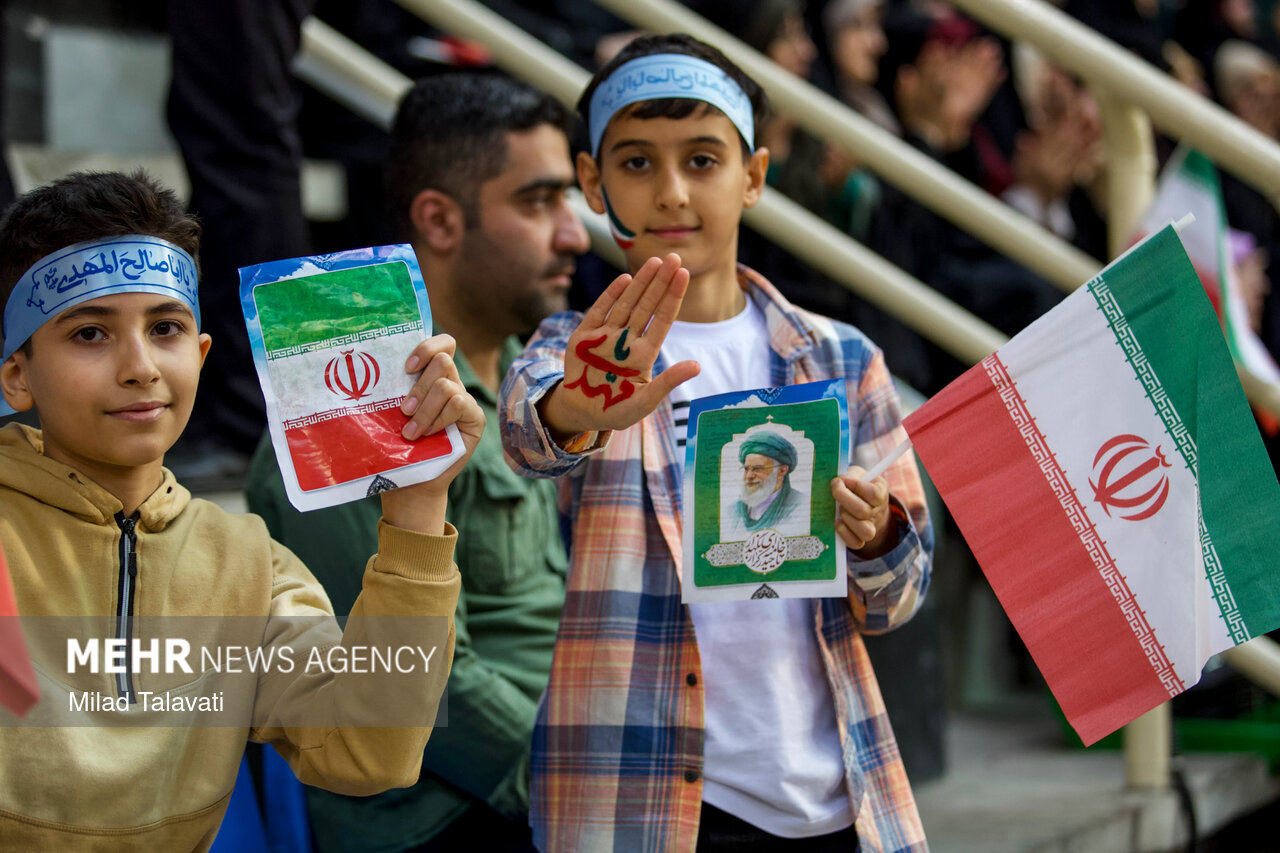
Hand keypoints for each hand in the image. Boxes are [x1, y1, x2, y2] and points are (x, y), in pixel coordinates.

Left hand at [381, 335, 484, 533]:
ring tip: (410, 432)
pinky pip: (458, 404)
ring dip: (425, 409)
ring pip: (447, 385)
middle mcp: (450, 384)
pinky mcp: (474, 419)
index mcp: (430, 377)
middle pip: (443, 359)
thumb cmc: (394, 446)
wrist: (409, 481)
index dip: (426, 348)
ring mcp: (464, 401)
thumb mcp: (389, 413)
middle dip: (419, 386)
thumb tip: (362, 366)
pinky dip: (439, 419)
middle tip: (403, 410)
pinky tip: (428, 435)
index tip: (406, 368)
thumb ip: (392, 390)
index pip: (442, 344)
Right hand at [541, 254, 699, 436]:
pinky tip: (624, 279)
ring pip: (627, 304)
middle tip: (675, 258)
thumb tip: (697, 366)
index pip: (663, 320)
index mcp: (645, 354)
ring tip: (655, 261)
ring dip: (640, 283)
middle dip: (661, 282)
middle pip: (648, 306)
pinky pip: (599, 312)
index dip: (673, 297)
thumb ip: (668, 383)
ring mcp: (606, 337)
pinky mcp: (584, 338)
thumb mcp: (645, 402)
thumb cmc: (617, 410)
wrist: (583, 414)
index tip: (685, 274)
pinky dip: (611, 296)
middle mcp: (627, 340)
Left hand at [831, 465, 893, 557]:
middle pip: (863, 511)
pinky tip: (838, 522)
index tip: (841, 479)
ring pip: (865, 531)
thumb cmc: (857, 484)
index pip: (873, 493)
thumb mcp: (857, 474)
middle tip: (835, 489)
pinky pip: (856, 543)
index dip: (855, 485)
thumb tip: (837, 481)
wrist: (864, 501)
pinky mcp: (861, 538)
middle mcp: (878, 511)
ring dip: (847, 519)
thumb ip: (849, 475)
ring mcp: (871, 526)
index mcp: (880, 491)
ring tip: (839, 509)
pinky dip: (844, 534)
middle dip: (843, 499)